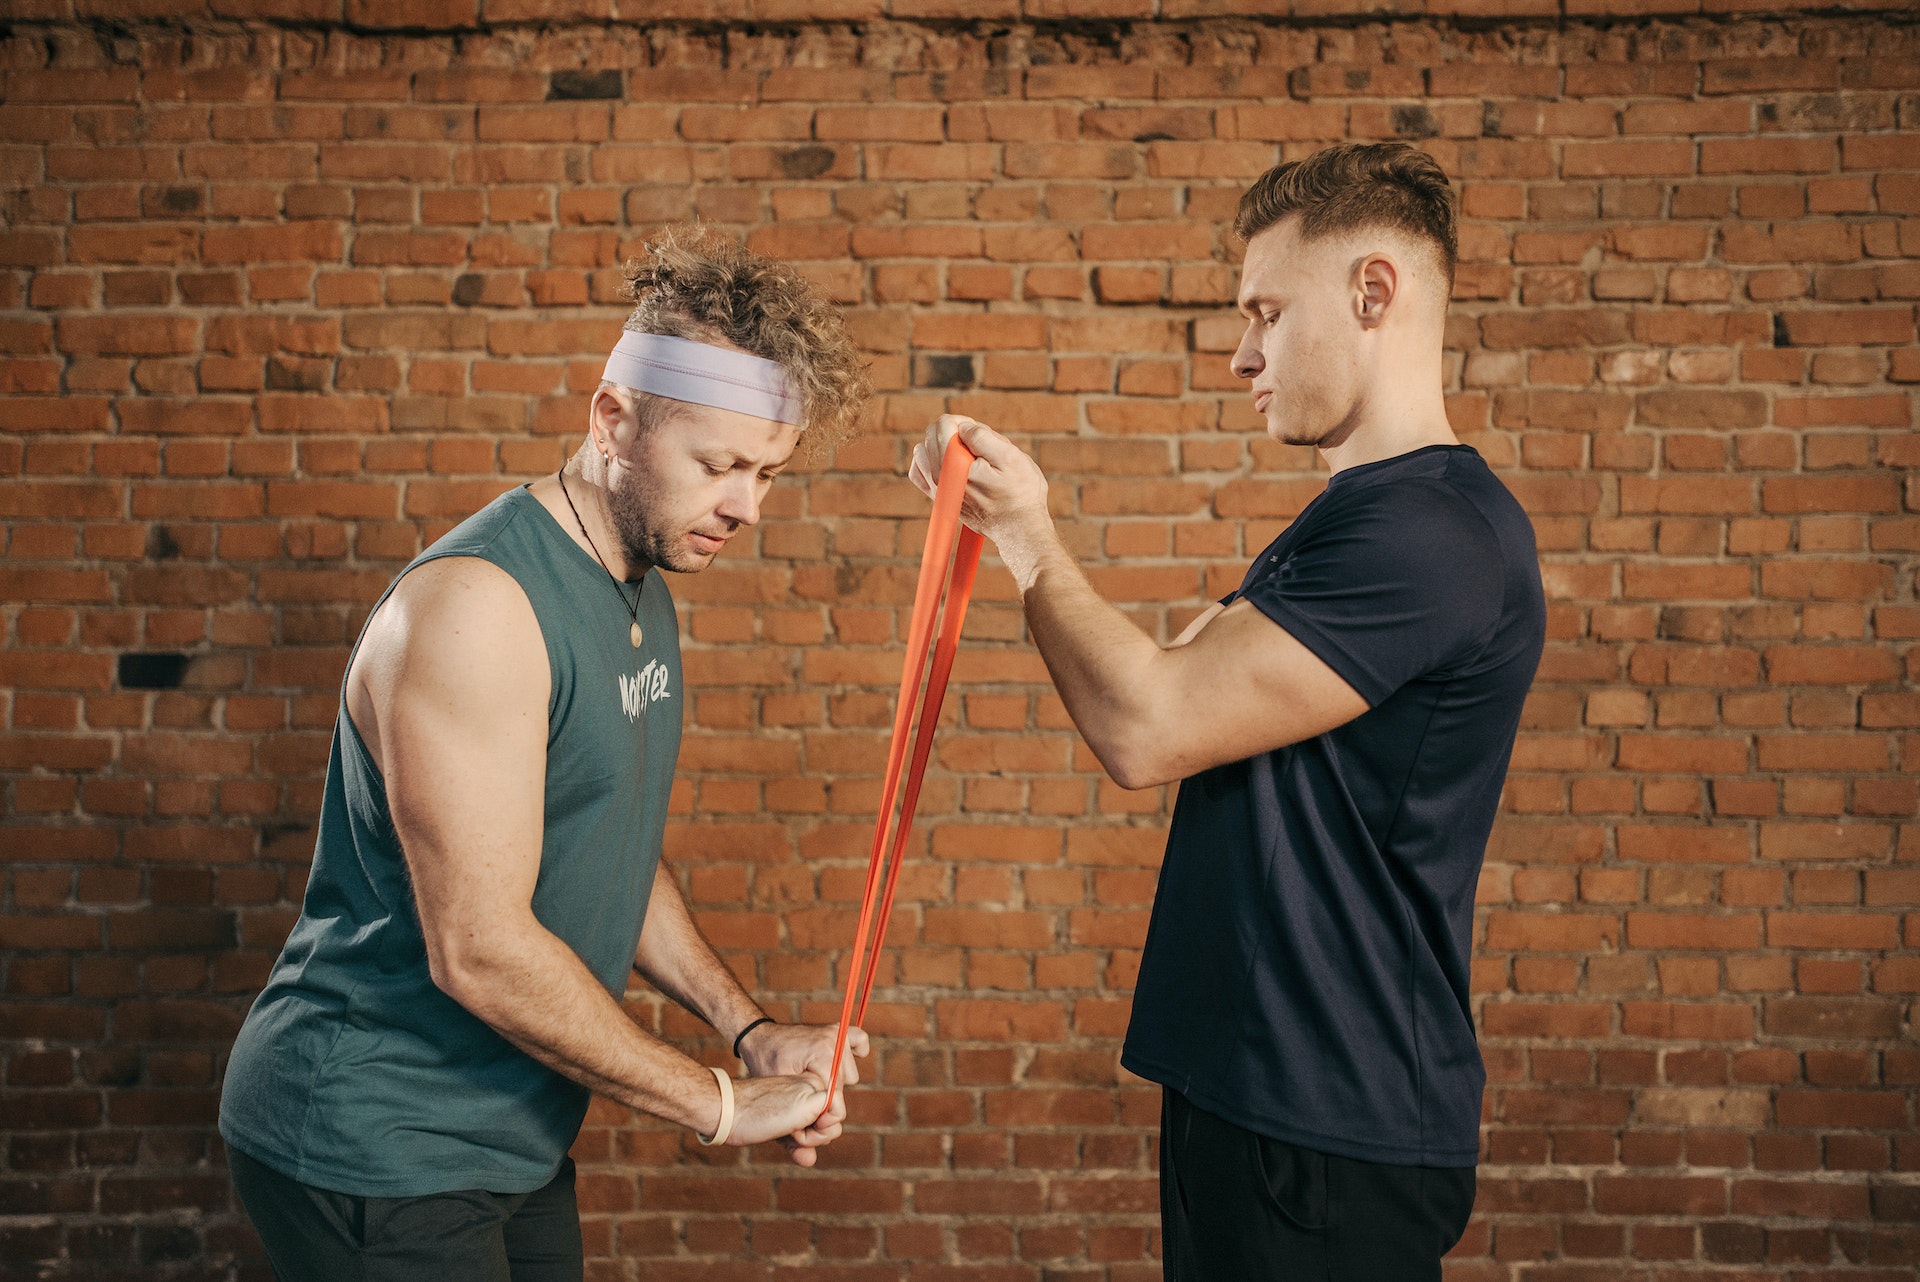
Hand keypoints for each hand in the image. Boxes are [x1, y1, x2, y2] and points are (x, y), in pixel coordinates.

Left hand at [738, 1021, 868, 1166]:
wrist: (758, 1038)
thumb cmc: (763, 1069)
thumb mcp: (775, 1104)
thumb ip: (792, 1135)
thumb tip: (809, 1161)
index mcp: (822, 1056)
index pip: (838, 1100)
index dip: (823, 1117)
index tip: (808, 1118)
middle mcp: (834, 1041)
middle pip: (844, 1090)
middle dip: (826, 1100)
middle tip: (803, 1100)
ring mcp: (836, 1033)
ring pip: (851, 1075)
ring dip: (834, 1082)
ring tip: (811, 1083)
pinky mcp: (836, 1030)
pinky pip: (859, 1040)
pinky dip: (856, 1051)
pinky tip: (838, 1064)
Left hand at [907, 414, 1056, 590]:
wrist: (1019, 528)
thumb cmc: (1020, 492)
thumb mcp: (1010, 456)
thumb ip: (983, 436)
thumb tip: (962, 427)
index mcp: (955, 465)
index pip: (942, 426)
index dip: (963, 421)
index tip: (979, 431)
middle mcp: (939, 479)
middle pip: (931, 436)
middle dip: (953, 432)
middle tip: (978, 443)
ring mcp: (936, 491)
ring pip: (922, 452)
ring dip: (942, 445)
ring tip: (968, 454)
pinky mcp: (938, 499)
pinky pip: (919, 473)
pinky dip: (928, 460)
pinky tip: (947, 460)